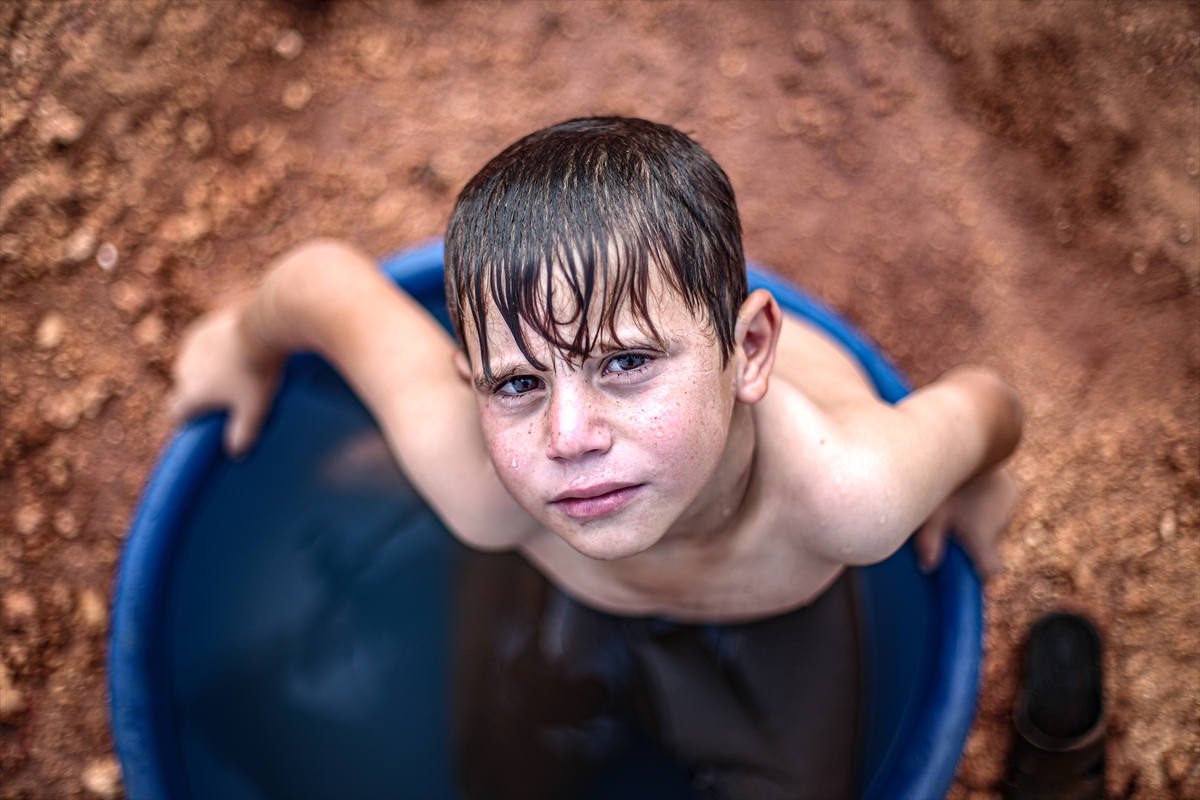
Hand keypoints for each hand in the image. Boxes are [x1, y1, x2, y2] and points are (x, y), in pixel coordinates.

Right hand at [168, 303, 282, 456]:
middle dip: (203, 394)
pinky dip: (213, 351)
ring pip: (194, 366)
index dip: (188, 419)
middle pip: (187, 389)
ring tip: (235, 372)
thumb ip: (243, 434)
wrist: (261, 328)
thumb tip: (236, 453)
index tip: (202, 420)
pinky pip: (202, 346)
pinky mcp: (201, 328)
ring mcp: (190, 348)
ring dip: (207, 371)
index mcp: (190, 393)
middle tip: (230, 396)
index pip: (176, 413)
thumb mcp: (254, 410)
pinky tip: (233, 352)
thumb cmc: (257, 373)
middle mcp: (182, 370)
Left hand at [913, 466, 1017, 579]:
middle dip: (972, 540)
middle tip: (949, 524)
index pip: (989, 569)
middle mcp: (999, 523)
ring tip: (959, 501)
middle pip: (987, 544)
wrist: (970, 442)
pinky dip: (987, 503)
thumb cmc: (945, 480)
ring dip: (980, 519)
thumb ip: (929, 542)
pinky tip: (971, 489)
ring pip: (993, 524)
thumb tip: (928, 567)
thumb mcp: (930, 512)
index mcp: (981, 535)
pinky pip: (999, 506)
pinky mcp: (1012, 490)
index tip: (965, 566)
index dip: (978, 570)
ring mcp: (1008, 506)